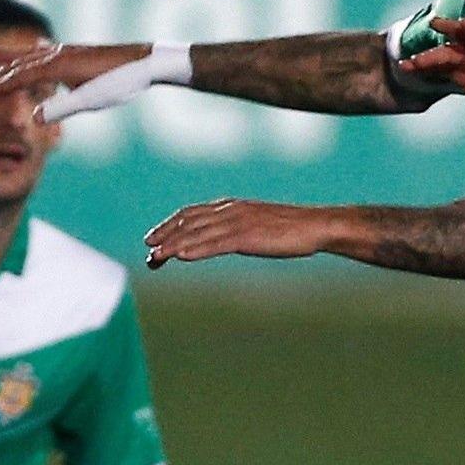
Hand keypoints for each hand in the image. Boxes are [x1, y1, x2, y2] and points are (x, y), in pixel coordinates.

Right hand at [0, 41, 149, 96]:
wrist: (149, 61)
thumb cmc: (122, 80)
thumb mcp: (92, 99)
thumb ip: (62, 107)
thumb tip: (32, 118)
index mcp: (59, 65)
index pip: (20, 76)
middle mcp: (59, 54)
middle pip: (20, 63)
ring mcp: (69, 51)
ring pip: (30, 55)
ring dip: (7, 56)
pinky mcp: (79, 53)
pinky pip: (47, 52)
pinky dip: (31, 51)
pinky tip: (33, 47)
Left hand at [143, 199, 333, 268]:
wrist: (316, 226)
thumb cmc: (292, 228)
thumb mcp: (258, 224)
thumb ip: (237, 229)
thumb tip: (224, 240)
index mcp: (232, 206)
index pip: (191, 213)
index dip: (169, 225)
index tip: (153, 238)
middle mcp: (230, 211)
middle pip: (188, 222)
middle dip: (165, 236)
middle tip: (148, 250)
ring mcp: (238, 223)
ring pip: (197, 234)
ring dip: (173, 246)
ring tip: (155, 257)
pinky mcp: (247, 236)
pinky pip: (215, 243)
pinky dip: (195, 249)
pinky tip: (181, 257)